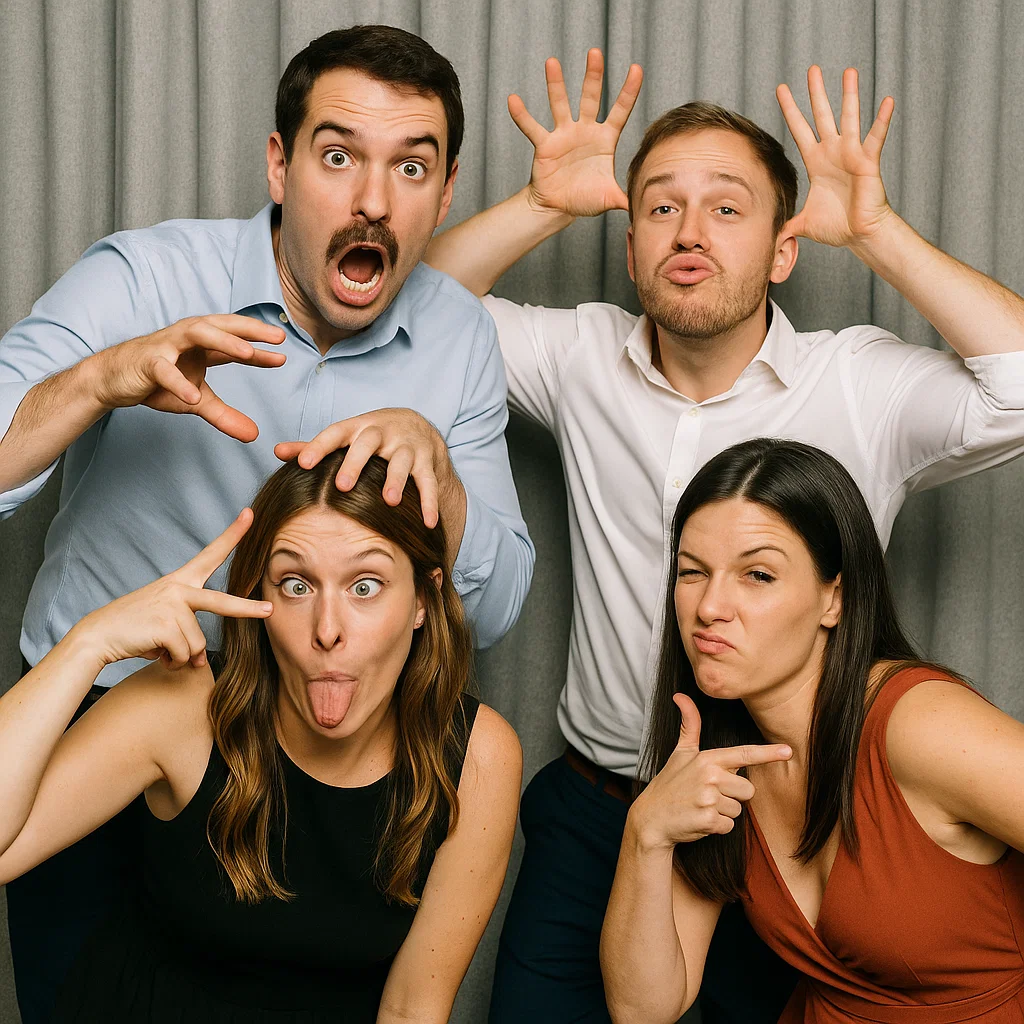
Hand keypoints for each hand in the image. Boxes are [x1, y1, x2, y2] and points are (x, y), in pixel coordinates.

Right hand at [69, 509, 271, 669]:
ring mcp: (172, 605)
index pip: (211, 554)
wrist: (97, 636)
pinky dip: (172, 662)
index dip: (232, 535)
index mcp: (180, 581)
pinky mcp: (165, 624)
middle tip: (269, 610)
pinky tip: (155, 653)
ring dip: (181, 656)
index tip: (250, 515)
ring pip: (197, 644)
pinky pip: (184, 654)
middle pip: (220, 602)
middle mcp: (179, 589)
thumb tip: (199, 660)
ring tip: (160, 648)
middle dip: (247, 608)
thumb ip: (187, 631)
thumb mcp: (165, 620)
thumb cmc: (134, 628)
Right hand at [90, 314, 286, 441]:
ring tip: (247, 354)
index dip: (260, 348)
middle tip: (277, 338)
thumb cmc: (155, 382)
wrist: (112, 380)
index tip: (284, 355)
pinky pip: (164, 370)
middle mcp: (186, 338)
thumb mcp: (197, 402)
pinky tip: (194, 396)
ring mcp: (166, 346)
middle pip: (223, 326)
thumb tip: (255, 435)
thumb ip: (225, 416)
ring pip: (197, 334)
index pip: (236, 342)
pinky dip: (179, 382)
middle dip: (250, 330)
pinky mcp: (146, 362)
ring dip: (224, 342)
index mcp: (201, 345)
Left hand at [274, 409, 457, 528]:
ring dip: (396, 481)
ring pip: (401, 461)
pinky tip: (428, 522)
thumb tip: (277, 451)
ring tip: (391, 501)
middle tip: (343, 485)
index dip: (317, 446)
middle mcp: (382, 432)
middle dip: (355, 463)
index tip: (302, 463)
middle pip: (367, 443)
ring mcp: (406, 445)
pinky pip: (429, 481)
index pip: (334, 433)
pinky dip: (430, 502)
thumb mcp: (346, 437)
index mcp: (357, 427)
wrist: (417, 426)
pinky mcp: (427, 460)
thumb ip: (313, 446)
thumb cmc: (371, 437)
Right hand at [511, 48, 642, 217]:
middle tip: (595, 52)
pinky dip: (522, 115)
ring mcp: (563, 135)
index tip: (636, 68)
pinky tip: (513, 100)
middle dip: (593, 76)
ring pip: (560, 104)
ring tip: (552, 62)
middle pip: (590, 98)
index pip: (620, 111)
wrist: (559, 206)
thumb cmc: (585, 198)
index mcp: (605, 139)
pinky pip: (532, 128)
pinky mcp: (545, 145)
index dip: (628, 92)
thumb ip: (626, 197)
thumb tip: (645, 204)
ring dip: (556, 84)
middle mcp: (584, 131)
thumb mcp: (610, 197)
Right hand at [632, 694, 791, 848]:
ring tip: (701, 806)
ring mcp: (709, 799)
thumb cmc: (669, 784)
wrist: (651, 818)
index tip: (788, 751)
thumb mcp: (679, 753)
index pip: (743, 754)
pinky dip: (717, 827)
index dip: (768, 753)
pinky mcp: (708, 820)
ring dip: (723, 812)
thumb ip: (689, 725)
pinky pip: (729, 826)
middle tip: (708, 795)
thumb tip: (680, 695)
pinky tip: (700, 820)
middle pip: (748, 789)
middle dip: (733, 795)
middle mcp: (710, 776)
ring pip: (738, 809)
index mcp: (707, 759)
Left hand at [776, 66, 894, 247]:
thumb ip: (784, 226)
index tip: (781, 89)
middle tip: (812, 68)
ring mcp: (851, 154)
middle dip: (816, 93)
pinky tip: (887, 100)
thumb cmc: (836, 227)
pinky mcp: (867, 161)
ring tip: (849, 71)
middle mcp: (833, 152)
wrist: (860, 236)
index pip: (800, 130)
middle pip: (822, 116)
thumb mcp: (802, 224)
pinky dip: (882, 120)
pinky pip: (876, 138)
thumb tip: (767, 238)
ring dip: (849, 95)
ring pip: (849, 118)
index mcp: (816, 162)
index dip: (790, 110)